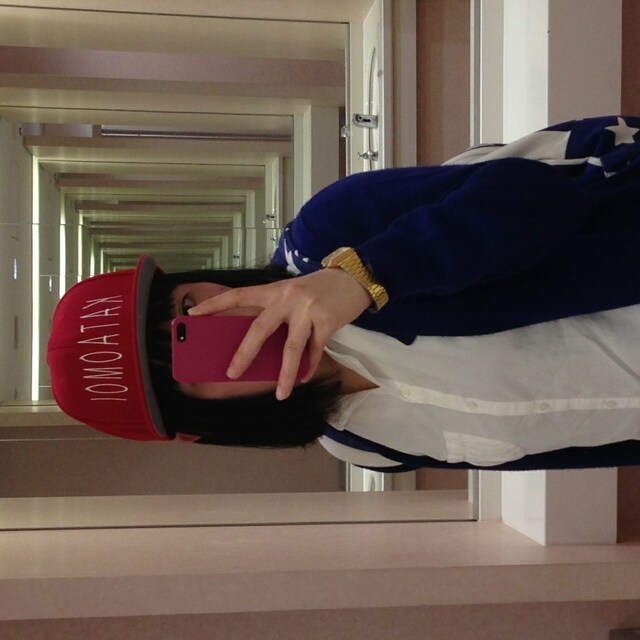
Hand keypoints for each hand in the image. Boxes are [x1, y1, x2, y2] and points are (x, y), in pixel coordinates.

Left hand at [187, 269, 371, 399]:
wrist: (355, 277)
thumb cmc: (319, 289)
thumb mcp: (293, 293)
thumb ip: (277, 313)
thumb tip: (262, 347)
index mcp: (274, 289)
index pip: (239, 295)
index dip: (215, 305)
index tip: (193, 316)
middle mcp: (287, 297)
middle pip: (260, 328)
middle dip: (244, 353)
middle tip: (231, 373)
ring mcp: (307, 309)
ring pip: (290, 347)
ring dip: (285, 374)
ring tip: (281, 394)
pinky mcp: (327, 321)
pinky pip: (314, 350)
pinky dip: (309, 367)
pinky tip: (303, 378)